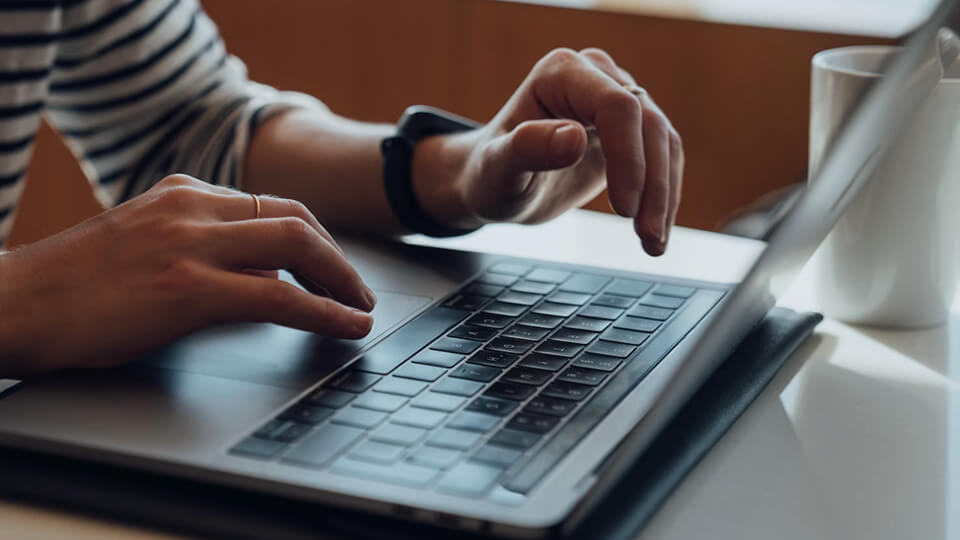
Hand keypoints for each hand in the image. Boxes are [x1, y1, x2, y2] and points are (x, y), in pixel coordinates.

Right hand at [0, 175, 375, 376]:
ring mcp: (189, 244)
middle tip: (359, 290)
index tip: (333, 266)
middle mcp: (191, 208)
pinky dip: (324, 312)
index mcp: (182, 195)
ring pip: (296, 248)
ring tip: (360, 308)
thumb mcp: (145, 244)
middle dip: (337, 258)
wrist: (12, 304)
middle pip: (296, 220)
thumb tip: (263, 276)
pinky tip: (346, 326)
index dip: (315, 239)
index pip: (272, 206)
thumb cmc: (72, 287)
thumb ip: (202, 248)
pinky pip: (278, 298)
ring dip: (341, 281)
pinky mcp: (186, 288)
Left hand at [422, 48, 682, 255]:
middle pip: (648, 123)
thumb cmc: (490, 174)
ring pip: (663, 141)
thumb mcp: (497, 168)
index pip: (616, 106)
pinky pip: (663, 157)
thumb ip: (527, 148)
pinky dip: (664, 196)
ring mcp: (618, 99)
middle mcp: (595, 76)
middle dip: (653, 184)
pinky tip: (655, 230)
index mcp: (561, 73)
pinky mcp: (631, 130)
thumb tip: (574, 137)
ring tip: (653, 243)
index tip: (623, 209)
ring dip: (665, 195)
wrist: (497, 186)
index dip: (628, 158)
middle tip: (647, 237)